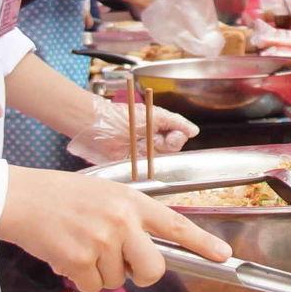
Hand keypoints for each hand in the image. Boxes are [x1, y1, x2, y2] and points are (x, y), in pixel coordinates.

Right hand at [0, 168, 230, 291]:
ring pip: (118, 280)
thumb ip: (129, 220)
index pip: (175, 224)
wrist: (22, 198)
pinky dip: (81, 278)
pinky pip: (93, 285)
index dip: (201, 242)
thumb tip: (144, 254)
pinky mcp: (79, 260)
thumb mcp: (105, 196)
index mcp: (132, 201)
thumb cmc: (61, 197)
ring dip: (101, 272)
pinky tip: (67, 255)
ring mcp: (101, 241)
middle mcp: (122, 220)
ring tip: (81, 245)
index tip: (223, 254)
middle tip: (122, 263)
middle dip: (141, 274)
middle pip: (153, 268)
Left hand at [65, 98, 202, 165]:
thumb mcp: (154, 115)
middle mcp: (152, 144)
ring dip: (154, 158)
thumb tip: (194, 131)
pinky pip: (146, 175)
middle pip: (171, 152)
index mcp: (158, 130)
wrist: (96, 127)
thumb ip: (176, 122)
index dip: (177, 139)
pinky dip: (146, 172)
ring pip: (160, 164)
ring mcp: (142, 158)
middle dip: (166, 147)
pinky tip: (140, 163)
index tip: (172, 136)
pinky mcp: (132, 169)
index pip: (178, 139)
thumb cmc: (121, 116)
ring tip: (140, 147)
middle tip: (154, 140)